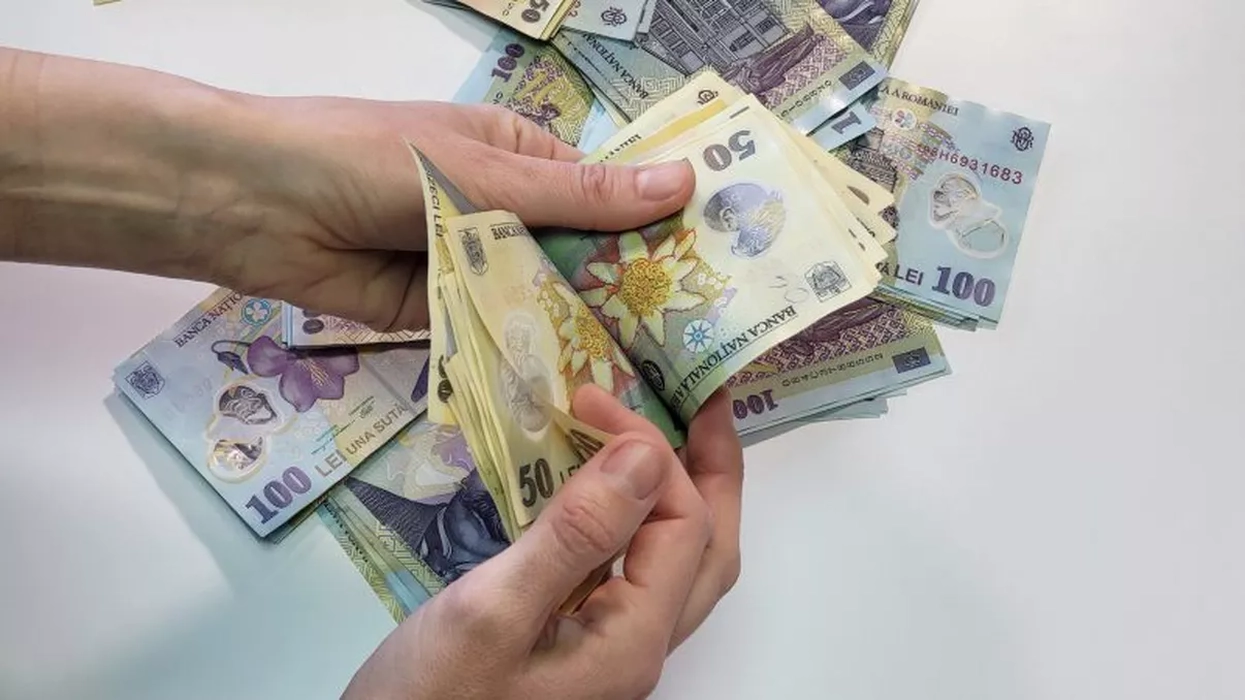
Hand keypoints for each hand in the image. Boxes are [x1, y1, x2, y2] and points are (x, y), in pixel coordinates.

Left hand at [207, 98, 694, 332]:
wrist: (252, 205)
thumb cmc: (368, 156)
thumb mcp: (480, 169)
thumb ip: (576, 195)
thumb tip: (681, 182)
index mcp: (520, 157)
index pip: (604, 197)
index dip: (653, 233)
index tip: (710, 278)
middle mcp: (503, 212)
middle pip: (578, 257)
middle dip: (623, 294)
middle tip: (694, 347)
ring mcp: (472, 267)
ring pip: (541, 303)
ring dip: (579, 332)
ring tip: (653, 378)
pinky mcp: (442, 316)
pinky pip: (496, 336)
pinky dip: (526, 357)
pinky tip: (579, 391)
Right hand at [342, 386, 743, 699]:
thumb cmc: (428, 697)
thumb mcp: (493, 610)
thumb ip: (576, 535)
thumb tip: (645, 456)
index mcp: (632, 640)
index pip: (683, 525)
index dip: (651, 453)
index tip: (590, 402)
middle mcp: (637, 648)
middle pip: (706, 550)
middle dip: (713, 472)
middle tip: (703, 404)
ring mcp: (610, 651)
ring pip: (675, 565)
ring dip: (682, 496)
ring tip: (667, 438)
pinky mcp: (577, 647)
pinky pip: (632, 575)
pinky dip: (636, 523)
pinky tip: (604, 494)